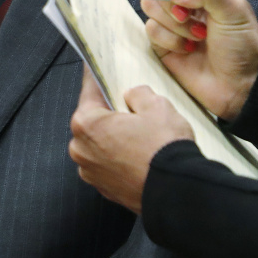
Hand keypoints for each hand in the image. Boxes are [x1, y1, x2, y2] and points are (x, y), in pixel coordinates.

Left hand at [69, 68, 194, 212]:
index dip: (97, 76)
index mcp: (87, 123)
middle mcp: (81, 149)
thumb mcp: (156, 105)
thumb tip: (132, 96)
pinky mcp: (105, 189)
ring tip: (139, 131)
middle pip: (92, 119)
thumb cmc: (163, 149)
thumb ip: (138, 93)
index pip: (90, 89)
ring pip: (100, 143)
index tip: (95, 67)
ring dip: (114, 136)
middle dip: (108, 111)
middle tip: (130, 105)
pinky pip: (108, 163)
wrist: (176, 191)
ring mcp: (91, 172)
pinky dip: (119, 156)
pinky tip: (139, 152)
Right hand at [142, 0, 257, 120]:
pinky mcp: (160, 38)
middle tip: (189, 12)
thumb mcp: (235, 11)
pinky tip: (189, 49)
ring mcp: (171, 14)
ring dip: (174, 21)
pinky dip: (170, 40)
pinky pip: (150, 27)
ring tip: (197, 36)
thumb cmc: (242, 47)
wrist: (237, 87)